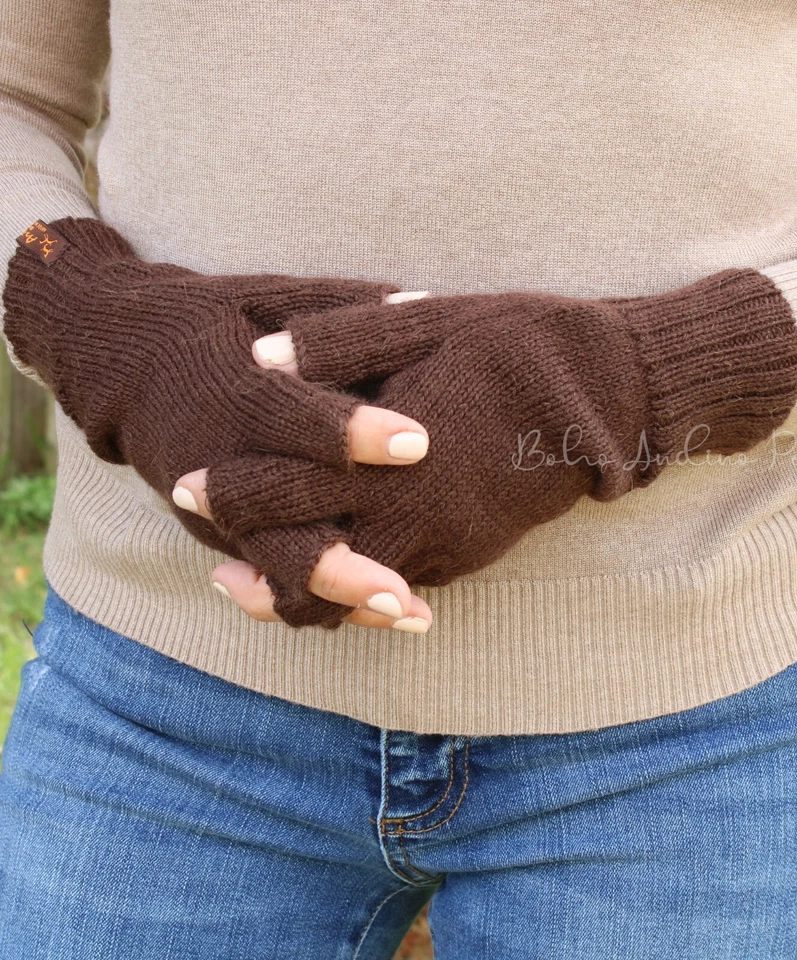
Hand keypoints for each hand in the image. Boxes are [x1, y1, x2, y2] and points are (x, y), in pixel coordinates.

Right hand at [1, 217, 441, 627]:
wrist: (124, 360)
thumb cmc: (220, 321)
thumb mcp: (272, 298)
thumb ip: (342, 310)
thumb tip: (427, 303)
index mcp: (236, 389)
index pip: (294, 417)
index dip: (352, 434)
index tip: (417, 443)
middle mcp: (221, 460)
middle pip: (278, 525)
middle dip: (342, 566)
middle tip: (405, 593)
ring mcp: (216, 507)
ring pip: (276, 568)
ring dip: (342, 600)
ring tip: (414, 614)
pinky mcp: (220, 530)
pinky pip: (272, 575)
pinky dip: (322, 600)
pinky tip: (382, 613)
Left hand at [172, 271, 796, 623]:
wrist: (606, 399)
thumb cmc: (516, 344)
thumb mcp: (429, 320)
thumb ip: (343, 340)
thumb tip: (263, 355)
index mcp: (393, 453)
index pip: (288, 487)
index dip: (231, 490)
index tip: (186, 483)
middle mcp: (414, 513)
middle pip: (307, 563)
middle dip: (249, 554)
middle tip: (208, 537)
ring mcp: (445, 544)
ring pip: (349, 598)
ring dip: (296, 586)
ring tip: (250, 568)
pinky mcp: (469, 557)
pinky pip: (396, 592)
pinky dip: (351, 588)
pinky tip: (332, 563)